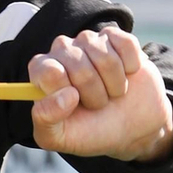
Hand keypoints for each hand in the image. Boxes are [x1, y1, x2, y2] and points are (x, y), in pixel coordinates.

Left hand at [28, 27, 172, 162]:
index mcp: (42, 72)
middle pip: (79, 66)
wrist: (129, 126)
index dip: (66, 90)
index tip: (75, 102)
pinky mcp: (115, 36)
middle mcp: (62, 51)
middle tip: (96, 103)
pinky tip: (126, 74)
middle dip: (94, 93)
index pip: (47, 70)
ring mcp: (89, 41)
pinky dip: (131, 67)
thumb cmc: (89, 130)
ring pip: (106, 58)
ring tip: (111, 92)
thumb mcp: (59, 137)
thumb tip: (66, 95)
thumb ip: (46, 120)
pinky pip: (126, 45)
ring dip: (115, 84)